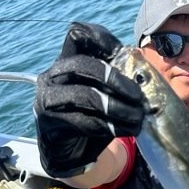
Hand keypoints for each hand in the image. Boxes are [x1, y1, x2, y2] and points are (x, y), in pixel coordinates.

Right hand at [34, 22, 145, 177]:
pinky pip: (83, 121)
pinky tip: (126, 129)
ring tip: (137, 117)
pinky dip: (110, 126)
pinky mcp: (50, 122)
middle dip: (114, 78)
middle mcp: (52, 75)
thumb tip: (141, 64)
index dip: (102, 39)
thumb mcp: (106, 93)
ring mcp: (47, 98)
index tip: (126, 54)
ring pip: (85, 95)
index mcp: (67, 60)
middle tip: (137, 95)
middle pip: (82, 64)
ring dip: (117, 107)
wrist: (71, 152)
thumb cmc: (93, 116)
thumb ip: (117, 77)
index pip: (78, 35)